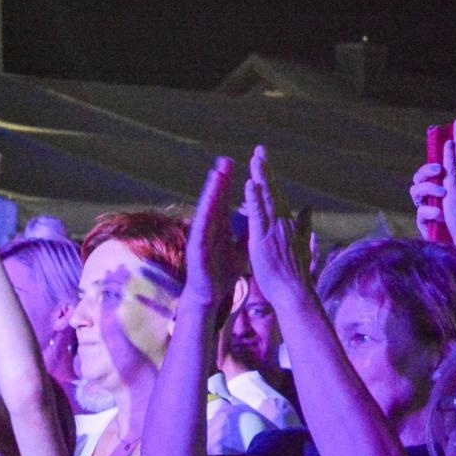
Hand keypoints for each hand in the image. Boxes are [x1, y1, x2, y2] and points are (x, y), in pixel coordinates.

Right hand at [184, 157, 238, 304]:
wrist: (210, 296)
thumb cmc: (222, 273)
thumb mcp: (241, 250)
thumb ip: (248, 233)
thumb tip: (258, 218)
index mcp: (219, 227)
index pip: (224, 200)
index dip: (229, 183)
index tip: (233, 164)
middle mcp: (209, 228)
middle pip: (215, 201)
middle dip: (219, 180)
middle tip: (225, 160)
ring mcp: (201, 237)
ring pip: (207, 211)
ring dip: (210, 193)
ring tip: (216, 175)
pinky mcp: (197, 249)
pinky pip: (201, 230)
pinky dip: (205, 216)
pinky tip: (208, 205)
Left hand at [242, 146, 313, 308]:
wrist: (295, 291)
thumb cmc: (295, 273)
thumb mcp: (302, 244)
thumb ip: (305, 224)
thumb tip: (309, 208)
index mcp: (287, 223)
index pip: (278, 195)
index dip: (271, 177)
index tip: (264, 160)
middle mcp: (282, 221)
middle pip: (273, 190)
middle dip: (266, 169)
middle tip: (259, 149)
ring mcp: (273, 228)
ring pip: (267, 197)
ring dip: (261, 177)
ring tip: (255, 158)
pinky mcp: (263, 237)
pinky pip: (258, 214)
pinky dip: (254, 198)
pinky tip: (250, 183)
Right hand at [410, 162, 446, 240]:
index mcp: (443, 187)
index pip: (435, 168)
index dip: (439, 157)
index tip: (447, 152)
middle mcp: (432, 197)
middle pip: (420, 177)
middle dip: (427, 170)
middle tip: (439, 169)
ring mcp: (426, 210)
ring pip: (415, 191)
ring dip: (428, 188)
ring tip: (443, 193)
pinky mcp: (425, 225)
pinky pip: (421, 215)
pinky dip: (429, 212)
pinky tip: (440, 213)